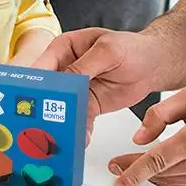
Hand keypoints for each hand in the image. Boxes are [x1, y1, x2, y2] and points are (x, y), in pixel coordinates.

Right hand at [33, 28, 163, 142]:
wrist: (153, 64)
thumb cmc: (131, 48)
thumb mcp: (108, 51)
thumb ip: (84, 66)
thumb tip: (64, 80)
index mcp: (63, 49)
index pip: (42, 67)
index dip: (34, 84)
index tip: (32, 100)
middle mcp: (64, 69)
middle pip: (47, 90)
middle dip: (44, 107)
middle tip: (42, 122)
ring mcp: (74, 89)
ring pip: (60, 108)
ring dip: (61, 121)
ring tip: (60, 135)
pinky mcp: (86, 104)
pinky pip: (78, 119)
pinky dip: (79, 129)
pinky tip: (80, 138)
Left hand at [108, 87, 185, 185]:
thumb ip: (161, 113)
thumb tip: (139, 137)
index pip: (157, 160)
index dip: (132, 172)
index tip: (116, 179)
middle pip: (160, 173)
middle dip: (135, 171)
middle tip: (118, 165)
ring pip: (170, 183)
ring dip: (152, 176)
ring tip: (139, 164)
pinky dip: (170, 180)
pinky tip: (164, 170)